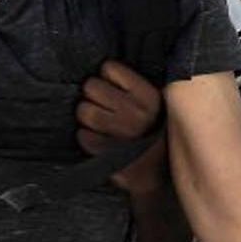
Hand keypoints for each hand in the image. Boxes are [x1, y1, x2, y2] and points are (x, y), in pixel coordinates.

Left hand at [77, 61, 163, 192]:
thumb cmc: (153, 133)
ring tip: (100, 122)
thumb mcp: (156, 104)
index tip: (114, 88)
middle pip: (91, 86)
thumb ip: (135, 86)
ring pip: (83, 111)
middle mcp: (135, 113)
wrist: (157, 175)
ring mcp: (120, 134)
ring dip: (87, 115)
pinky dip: (86, 137)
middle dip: (92, 95)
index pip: (109, 68)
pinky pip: (83, 136)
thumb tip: (104, 66)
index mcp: (149, 96)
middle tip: (102, 105)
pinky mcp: (106, 153)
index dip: (107, 77)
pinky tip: (99, 139)